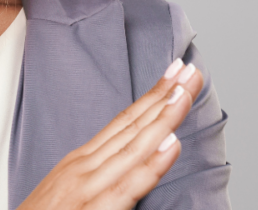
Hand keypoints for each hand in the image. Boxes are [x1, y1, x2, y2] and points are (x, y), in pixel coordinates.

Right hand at [17, 59, 202, 209]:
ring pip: (133, 147)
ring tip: (185, 92)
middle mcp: (84, 167)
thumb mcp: (66, 189)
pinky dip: (150, 164)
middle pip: (131, 126)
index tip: (174, 74)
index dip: (150, 97)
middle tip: (190, 70)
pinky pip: (128, 185)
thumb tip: (127, 159)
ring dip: (163, 118)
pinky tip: (171, 145)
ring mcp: (88, 187)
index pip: (123, 122)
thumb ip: (94, 173)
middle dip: (164, 96)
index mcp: (81, 161)